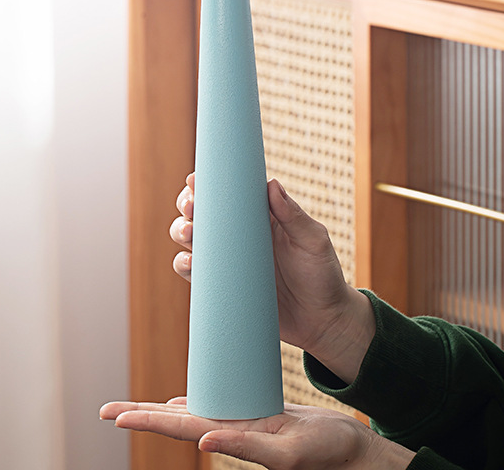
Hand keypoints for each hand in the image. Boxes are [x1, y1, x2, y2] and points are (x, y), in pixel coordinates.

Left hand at [100, 397, 414, 469]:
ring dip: (160, 410)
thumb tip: (203, 439)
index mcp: (233, 439)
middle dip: (140, 416)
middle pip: (176, 421)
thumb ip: (247, 446)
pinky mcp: (254, 415)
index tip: (114, 416)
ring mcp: (241, 424)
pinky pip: (216, 405)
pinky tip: (182, 399)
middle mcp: (230, 432)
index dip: (146, 421)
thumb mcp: (287, 451)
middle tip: (105, 410)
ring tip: (133, 407)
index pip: (179, 428)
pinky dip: (194, 401)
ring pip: (192, 413)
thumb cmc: (326, 454)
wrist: (351, 453)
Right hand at [171, 174, 375, 383]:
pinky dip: (185, 266)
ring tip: (188, 234)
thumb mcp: (313, 242)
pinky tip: (190, 264)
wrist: (322, 323)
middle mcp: (240, 235)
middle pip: (203, 212)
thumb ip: (293, 215)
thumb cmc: (323, 276)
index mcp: (261, 216)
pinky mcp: (224, 286)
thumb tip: (271, 184)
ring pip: (193, 239)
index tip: (197, 181)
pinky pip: (196, 274)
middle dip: (189, 205)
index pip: (229, 192)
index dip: (209, 183)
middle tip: (191, 208)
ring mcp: (229, 261)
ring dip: (181, 231)